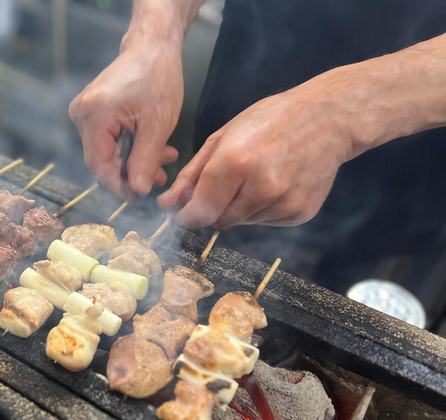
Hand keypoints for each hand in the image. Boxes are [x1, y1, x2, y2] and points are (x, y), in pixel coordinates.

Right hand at [69, 41, 182, 197]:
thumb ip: (146, 159)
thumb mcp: (158, 123)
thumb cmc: (157, 77)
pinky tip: (151, 148)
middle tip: (158, 178)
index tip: (137, 196)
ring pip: (106, 151)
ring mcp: (84, 112)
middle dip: (130, 172)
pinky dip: (128, 147)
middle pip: (101, 159)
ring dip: (133, 160)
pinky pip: (107, 139)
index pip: (98, 164)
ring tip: (163, 161)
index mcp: (94, 114)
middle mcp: (81, 113)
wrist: (151, 47)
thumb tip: (138, 190)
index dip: (117, 185)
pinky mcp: (91, 111)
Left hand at [158, 86, 353, 228]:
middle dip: (214, 208)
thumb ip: (193, 174)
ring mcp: (283, 203)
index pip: (200, 210)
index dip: (187, 216)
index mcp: (235, 162)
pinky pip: (266, 221)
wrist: (329, 119)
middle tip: (227, 183)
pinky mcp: (299, 213)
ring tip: (256, 177)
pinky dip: (262, 209)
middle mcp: (260, 187)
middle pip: (219, 220)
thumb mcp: (223, 137)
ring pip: (242, 222)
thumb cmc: (272, 120)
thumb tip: (169, 203)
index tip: (183, 213)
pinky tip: (275, 183)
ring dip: (239, 207)